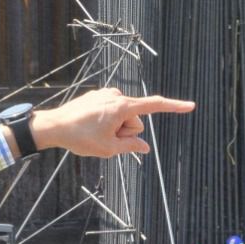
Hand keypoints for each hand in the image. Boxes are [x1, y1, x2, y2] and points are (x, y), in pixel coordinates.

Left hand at [28, 88, 193, 157]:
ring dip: (115, 128)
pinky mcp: (99, 97)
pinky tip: (91, 126)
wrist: (53, 126)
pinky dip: (107, 122)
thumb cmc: (80, 137)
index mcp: (122, 106)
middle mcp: (116, 96)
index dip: (174, 107)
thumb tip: (145, 147)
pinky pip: (112, 113)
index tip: (190, 106)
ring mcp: (107, 95)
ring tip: (95, 132)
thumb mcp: (108, 148)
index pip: (155, 105)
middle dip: (126, 132)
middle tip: (105, 138)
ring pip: (124, 118)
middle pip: (136, 121)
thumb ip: (131, 146)